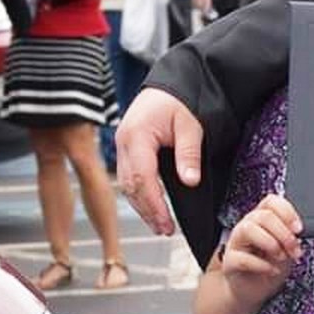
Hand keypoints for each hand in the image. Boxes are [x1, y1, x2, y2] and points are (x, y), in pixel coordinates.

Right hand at [116, 88, 204, 234]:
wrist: (171, 83)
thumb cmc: (182, 100)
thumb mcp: (191, 124)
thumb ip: (189, 153)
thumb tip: (190, 181)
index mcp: (136, 136)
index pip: (142, 178)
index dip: (154, 203)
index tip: (166, 222)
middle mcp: (123, 142)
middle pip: (130, 185)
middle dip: (147, 210)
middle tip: (164, 230)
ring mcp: (122, 145)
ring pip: (126, 183)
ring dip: (142, 205)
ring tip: (159, 225)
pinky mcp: (128, 147)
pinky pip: (129, 175)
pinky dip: (139, 193)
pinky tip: (151, 206)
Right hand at [221, 193, 301, 307]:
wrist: (254, 290)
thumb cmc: (271, 265)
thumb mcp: (287, 248)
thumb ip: (291, 237)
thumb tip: (298, 231)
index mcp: (263, 219)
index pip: (271, 201)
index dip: (287, 212)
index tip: (299, 229)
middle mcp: (247, 226)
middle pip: (263, 215)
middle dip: (284, 233)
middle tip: (294, 249)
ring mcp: (236, 243)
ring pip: (248, 229)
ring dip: (270, 243)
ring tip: (281, 257)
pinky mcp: (229, 262)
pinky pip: (242, 258)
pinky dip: (261, 265)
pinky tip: (272, 270)